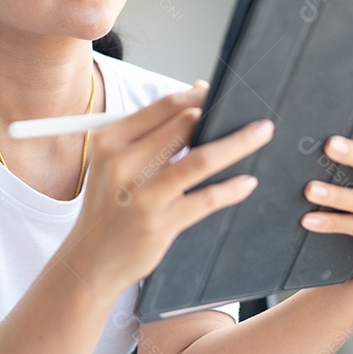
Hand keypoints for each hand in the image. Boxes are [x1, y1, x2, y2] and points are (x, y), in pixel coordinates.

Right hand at [64, 81, 274, 292]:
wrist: (91, 261)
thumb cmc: (110, 206)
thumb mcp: (116, 163)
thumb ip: (150, 133)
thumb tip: (197, 96)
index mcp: (110, 141)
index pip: (164, 106)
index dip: (198, 96)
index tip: (221, 92)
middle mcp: (123, 164)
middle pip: (185, 126)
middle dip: (221, 114)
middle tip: (250, 111)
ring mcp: (142, 195)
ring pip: (200, 159)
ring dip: (237, 143)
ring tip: (261, 132)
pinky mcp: (160, 223)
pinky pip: (205, 199)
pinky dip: (231, 188)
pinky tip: (247, 181)